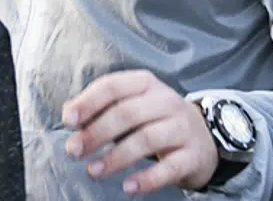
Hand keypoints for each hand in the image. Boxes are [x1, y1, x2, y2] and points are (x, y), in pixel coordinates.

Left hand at [62, 70, 218, 194]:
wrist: (203, 137)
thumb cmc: (155, 119)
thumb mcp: (131, 104)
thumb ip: (101, 107)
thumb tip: (70, 116)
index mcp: (145, 84)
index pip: (113, 86)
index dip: (88, 102)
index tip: (69, 121)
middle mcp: (166, 101)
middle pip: (126, 113)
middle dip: (96, 133)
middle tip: (74, 150)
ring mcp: (182, 127)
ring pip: (146, 139)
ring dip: (116, 157)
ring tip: (93, 171)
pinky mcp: (193, 155)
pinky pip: (169, 167)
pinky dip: (148, 178)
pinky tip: (128, 187)